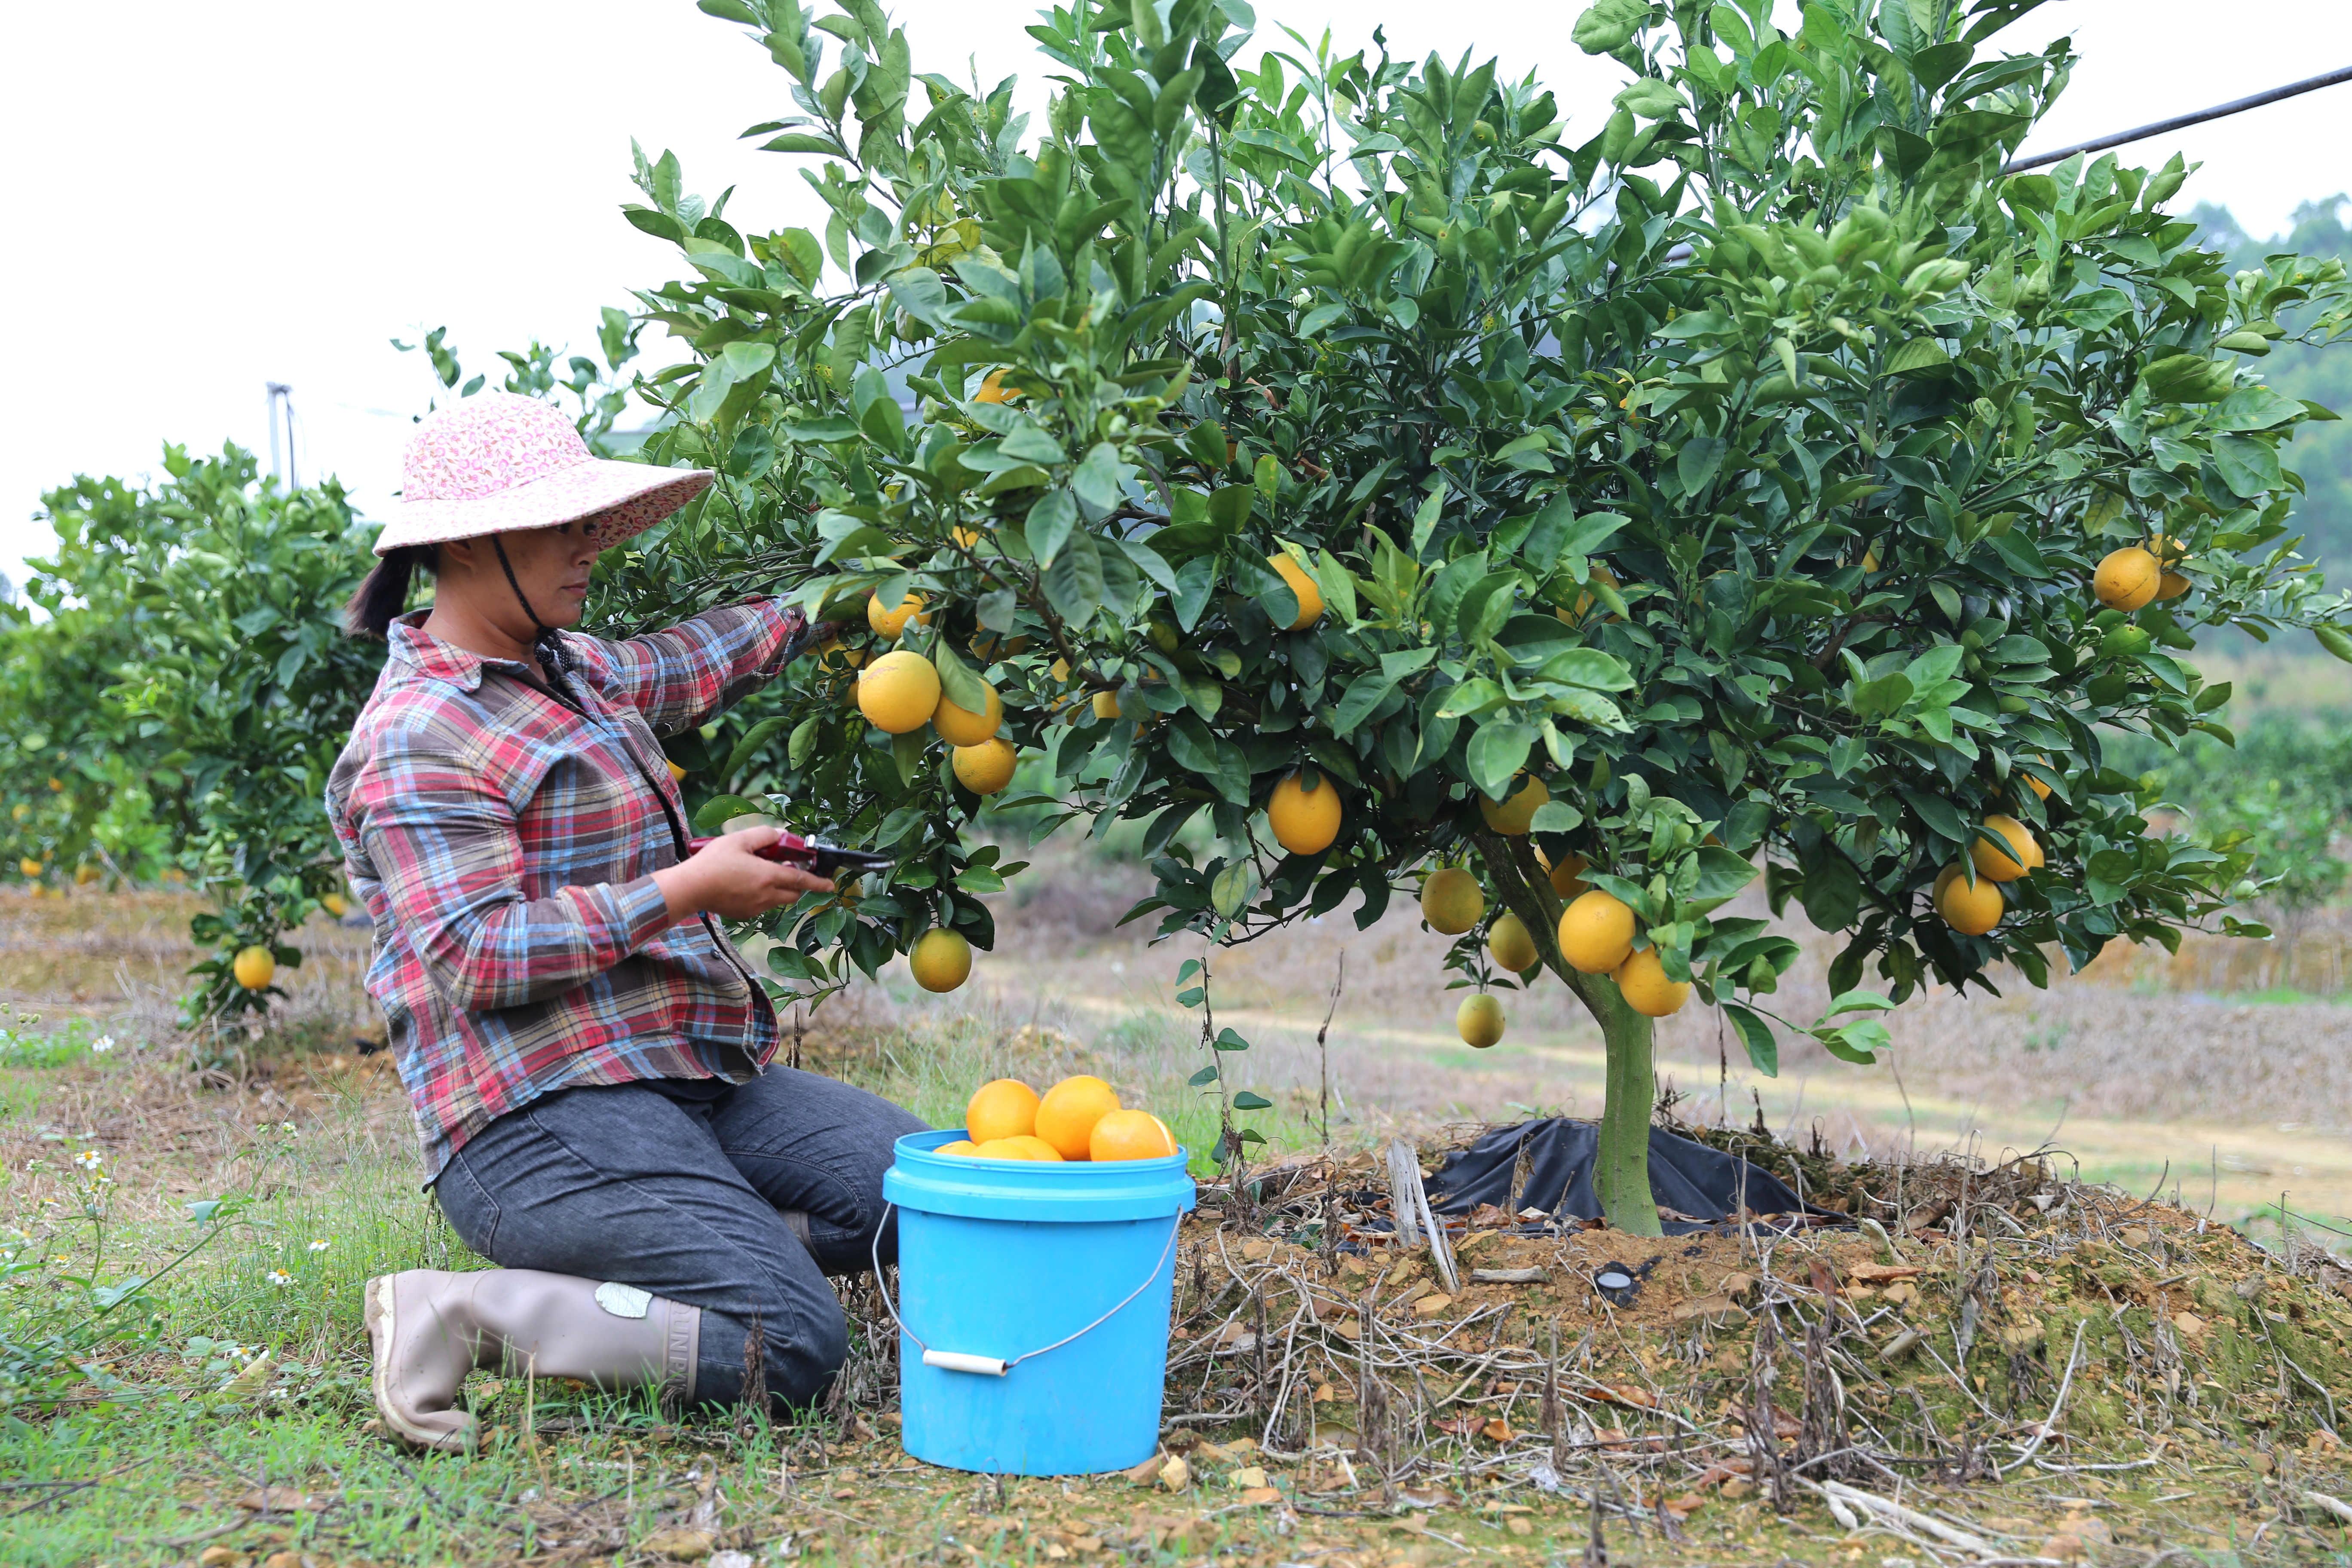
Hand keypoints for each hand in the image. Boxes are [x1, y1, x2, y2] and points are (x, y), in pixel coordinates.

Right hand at [653, 827, 834, 922]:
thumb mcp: (739, 840)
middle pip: (793, 893)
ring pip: (778, 899)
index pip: (801, 880)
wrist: (690, 888)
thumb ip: (764, 835)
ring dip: (778, 888)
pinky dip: (763, 895)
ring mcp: (755, 908)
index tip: (831, 885)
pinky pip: (762, 905)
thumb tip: (780, 835)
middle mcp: (765, 896)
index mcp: (767, 877)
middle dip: (796, 882)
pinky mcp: (744, 914)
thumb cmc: (713, 862)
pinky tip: (745, 884)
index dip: (818, 882)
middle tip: (785, 867)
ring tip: (759, 872)